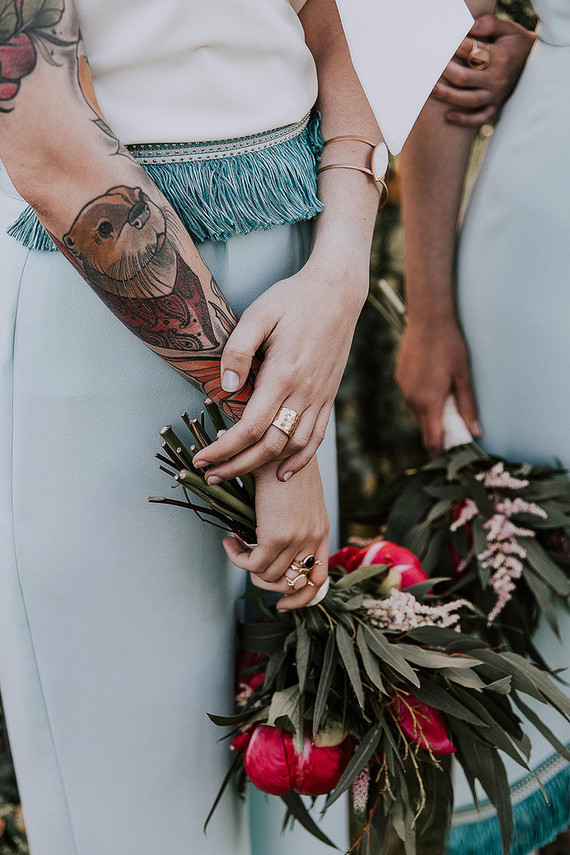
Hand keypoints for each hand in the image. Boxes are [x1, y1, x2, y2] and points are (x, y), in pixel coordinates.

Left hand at [193, 252, 367, 480]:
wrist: (338, 291)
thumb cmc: (293, 299)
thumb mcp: (258, 314)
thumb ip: (238, 351)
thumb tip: (225, 389)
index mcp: (284, 374)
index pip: (250, 427)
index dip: (224, 449)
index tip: (201, 459)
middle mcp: (305, 392)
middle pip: (270, 446)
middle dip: (237, 466)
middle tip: (210, 477)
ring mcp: (320, 396)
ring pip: (293, 447)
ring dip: (264, 467)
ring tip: (236, 476)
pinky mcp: (329, 395)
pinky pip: (317, 437)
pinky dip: (300, 459)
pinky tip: (284, 473)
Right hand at [223, 456, 329, 610]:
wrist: (278, 444)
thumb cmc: (282, 464)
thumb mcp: (296, 497)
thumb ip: (290, 521)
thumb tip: (265, 541)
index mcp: (321, 531)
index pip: (318, 580)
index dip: (299, 598)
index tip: (281, 603)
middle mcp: (313, 538)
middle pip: (290, 585)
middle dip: (265, 583)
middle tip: (246, 562)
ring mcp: (297, 539)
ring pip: (268, 577)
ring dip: (246, 566)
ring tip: (234, 544)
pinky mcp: (277, 536)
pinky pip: (253, 565)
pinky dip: (237, 557)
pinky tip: (229, 540)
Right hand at [396, 316, 480, 455]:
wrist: (427, 319)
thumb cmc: (449, 346)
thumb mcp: (463, 377)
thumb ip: (468, 406)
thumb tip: (475, 432)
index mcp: (428, 401)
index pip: (431, 438)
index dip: (439, 452)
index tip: (449, 459)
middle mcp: (411, 399)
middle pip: (424, 428)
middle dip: (438, 434)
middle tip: (455, 432)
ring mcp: (403, 389)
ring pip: (418, 413)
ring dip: (431, 414)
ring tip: (447, 402)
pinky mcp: (400, 379)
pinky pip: (412, 398)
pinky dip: (423, 400)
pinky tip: (434, 385)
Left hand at [432, 15, 536, 127]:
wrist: (535, 64)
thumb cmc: (515, 44)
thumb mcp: (508, 29)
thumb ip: (489, 24)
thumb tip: (470, 27)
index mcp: (501, 57)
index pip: (472, 53)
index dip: (455, 47)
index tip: (443, 43)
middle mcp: (498, 79)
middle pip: (465, 78)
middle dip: (446, 71)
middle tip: (431, 65)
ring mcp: (496, 95)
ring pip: (469, 100)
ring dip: (448, 96)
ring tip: (432, 89)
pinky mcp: (495, 107)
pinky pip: (479, 118)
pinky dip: (464, 120)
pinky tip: (448, 116)